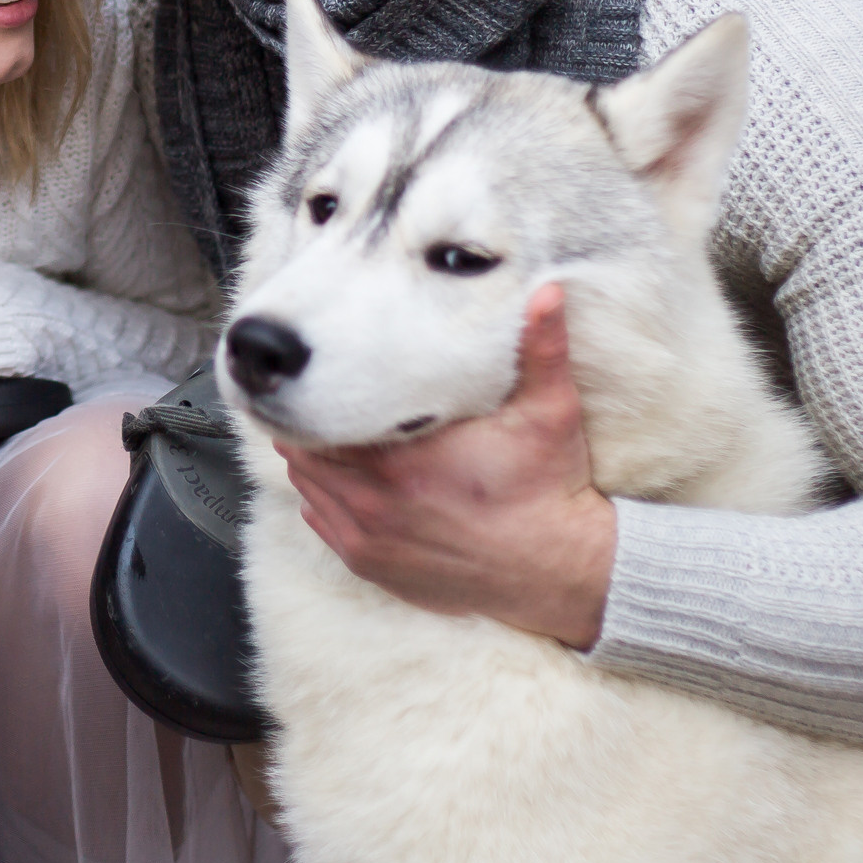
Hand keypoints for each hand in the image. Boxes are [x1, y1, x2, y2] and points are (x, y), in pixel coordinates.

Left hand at [274, 283, 616, 649]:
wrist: (558, 571)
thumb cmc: (548, 490)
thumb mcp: (550, 413)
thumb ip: (542, 349)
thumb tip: (548, 291)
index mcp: (402, 463)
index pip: (325, 420)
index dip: (318, 395)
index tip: (326, 373)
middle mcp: (373, 506)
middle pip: (304, 453)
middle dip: (311, 423)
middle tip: (321, 396)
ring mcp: (369, 541)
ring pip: (308, 488)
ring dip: (315, 461)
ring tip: (332, 431)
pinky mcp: (374, 567)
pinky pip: (321, 524)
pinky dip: (325, 499)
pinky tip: (347, 477)